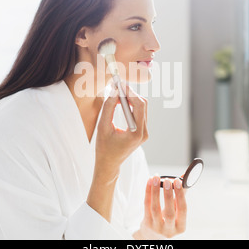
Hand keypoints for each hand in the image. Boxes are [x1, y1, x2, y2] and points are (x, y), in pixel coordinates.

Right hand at [87, 83, 148, 221]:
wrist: (109, 164)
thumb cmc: (104, 148)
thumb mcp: (103, 127)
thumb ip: (109, 107)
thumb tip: (114, 91)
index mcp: (136, 133)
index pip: (139, 105)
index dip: (130, 92)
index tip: (120, 84)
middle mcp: (144, 132)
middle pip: (143, 104)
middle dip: (131, 94)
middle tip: (118, 86)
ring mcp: (145, 132)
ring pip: (142, 107)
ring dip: (130, 99)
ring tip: (117, 95)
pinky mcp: (142, 131)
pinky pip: (139, 113)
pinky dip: (131, 105)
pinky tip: (121, 103)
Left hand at [135, 176, 186, 238]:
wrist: (153, 234)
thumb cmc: (168, 218)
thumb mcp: (176, 210)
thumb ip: (181, 195)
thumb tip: (184, 177)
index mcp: (181, 226)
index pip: (182, 210)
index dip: (180, 195)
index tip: (178, 181)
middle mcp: (169, 230)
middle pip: (169, 212)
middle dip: (168, 194)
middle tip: (167, 180)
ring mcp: (157, 228)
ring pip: (155, 208)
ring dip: (155, 191)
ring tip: (156, 177)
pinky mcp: (146, 223)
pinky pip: (146, 205)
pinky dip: (148, 192)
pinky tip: (149, 181)